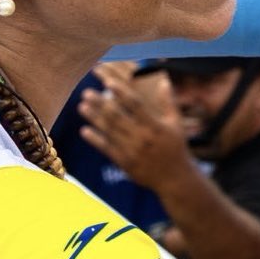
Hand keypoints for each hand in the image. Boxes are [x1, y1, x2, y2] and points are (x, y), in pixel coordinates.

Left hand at [77, 62, 195, 194]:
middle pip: (117, 116)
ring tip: (82, 106)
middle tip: (87, 93)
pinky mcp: (125, 163)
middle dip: (100, 103)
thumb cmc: (176, 147)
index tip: (108, 82)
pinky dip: (95, 139)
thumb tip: (163, 80)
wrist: (175, 178)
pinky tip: (85, 130)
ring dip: (94, 118)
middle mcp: (143, 137)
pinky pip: (107, 149)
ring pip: (109, 131)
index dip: (121, 92)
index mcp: (156, 126)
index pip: (136, 105)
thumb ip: (168, 102)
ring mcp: (133, 151)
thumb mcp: (176, 124)